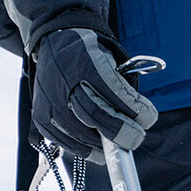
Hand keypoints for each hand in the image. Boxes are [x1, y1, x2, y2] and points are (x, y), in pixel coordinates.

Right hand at [32, 28, 156, 158]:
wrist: (55, 41)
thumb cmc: (90, 53)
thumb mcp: (109, 57)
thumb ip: (123, 85)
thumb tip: (139, 120)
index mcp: (85, 62)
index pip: (114, 92)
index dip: (135, 111)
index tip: (148, 119)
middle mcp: (64, 81)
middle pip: (96, 116)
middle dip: (122, 132)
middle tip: (136, 138)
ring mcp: (49, 101)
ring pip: (81, 133)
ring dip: (106, 145)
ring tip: (119, 145)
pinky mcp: (42, 116)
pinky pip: (66, 142)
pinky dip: (87, 150)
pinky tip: (99, 149)